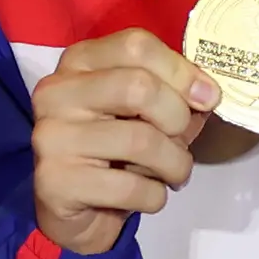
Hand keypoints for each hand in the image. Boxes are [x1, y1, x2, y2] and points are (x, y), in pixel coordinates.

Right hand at [32, 29, 215, 254]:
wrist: (76, 213)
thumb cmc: (115, 154)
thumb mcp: (143, 114)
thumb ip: (172, 94)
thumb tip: (206, 93)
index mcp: (79, 62)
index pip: (135, 45)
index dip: (181, 70)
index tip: (206, 97)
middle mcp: (57, 92)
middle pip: (138, 87)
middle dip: (177, 118)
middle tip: (182, 139)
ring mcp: (52, 137)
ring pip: (140, 141)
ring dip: (175, 163)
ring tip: (175, 172)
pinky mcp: (56, 182)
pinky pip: (130, 187)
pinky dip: (155, 196)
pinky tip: (148, 196)